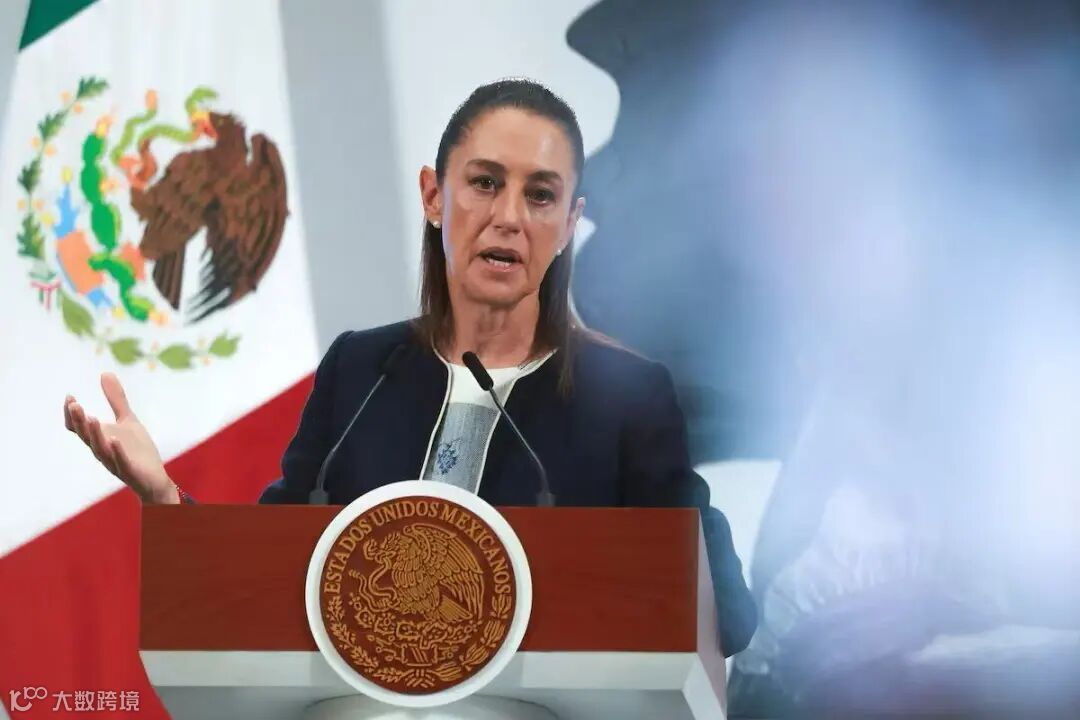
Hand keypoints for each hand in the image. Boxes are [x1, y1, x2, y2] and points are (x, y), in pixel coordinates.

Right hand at [63, 372, 178, 503]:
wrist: (155, 478)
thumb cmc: (137, 450)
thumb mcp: (128, 420)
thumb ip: (116, 400)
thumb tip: (105, 373)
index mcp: (100, 438)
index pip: (78, 428)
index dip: (72, 415)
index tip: (70, 397)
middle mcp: (102, 450)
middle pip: (86, 436)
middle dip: (79, 421)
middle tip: (75, 404)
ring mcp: (115, 461)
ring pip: (100, 449)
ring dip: (95, 434)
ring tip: (91, 418)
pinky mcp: (130, 470)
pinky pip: (120, 461)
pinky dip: (116, 451)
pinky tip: (115, 439)